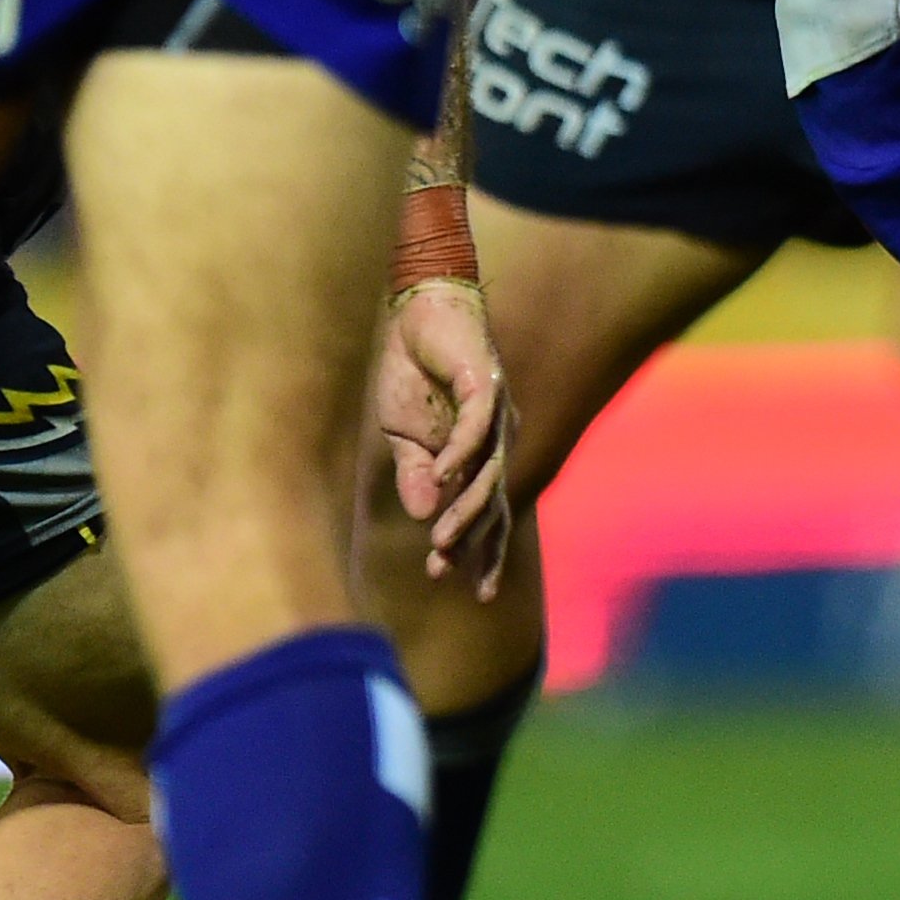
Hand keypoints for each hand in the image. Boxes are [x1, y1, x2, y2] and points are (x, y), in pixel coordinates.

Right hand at [373, 275, 516, 599]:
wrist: (418, 319)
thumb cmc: (414, 377)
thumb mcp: (402, 435)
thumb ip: (415, 473)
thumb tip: (420, 515)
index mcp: (479, 456)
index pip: (484, 510)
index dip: (472, 545)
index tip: (449, 580)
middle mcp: (496, 440)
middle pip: (494, 500)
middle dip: (473, 541)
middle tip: (447, 572)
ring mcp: (495, 415)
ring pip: (488, 472)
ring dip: (464, 509)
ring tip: (439, 540)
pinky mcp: (484, 386)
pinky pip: (476, 428)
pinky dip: (458, 454)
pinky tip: (440, 479)